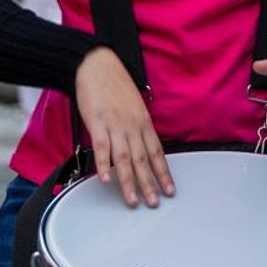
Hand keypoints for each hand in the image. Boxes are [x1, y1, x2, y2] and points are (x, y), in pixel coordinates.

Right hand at [74, 47, 173, 208]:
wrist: (97, 64)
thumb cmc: (115, 84)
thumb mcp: (134, 105)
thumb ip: (137, 127)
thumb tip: (141, 147)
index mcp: (143, 122)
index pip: (157, 153)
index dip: (163, 173)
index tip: (169, 190)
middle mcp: (132, 126)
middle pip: (143, 160)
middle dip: (150, 184)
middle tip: (154, 203)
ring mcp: (115, 125)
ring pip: (125, 158)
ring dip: (129, 182)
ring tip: (133, 200)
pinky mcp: (97, 122)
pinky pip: (102, 147)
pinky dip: (104, 165)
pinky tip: (106, 180)